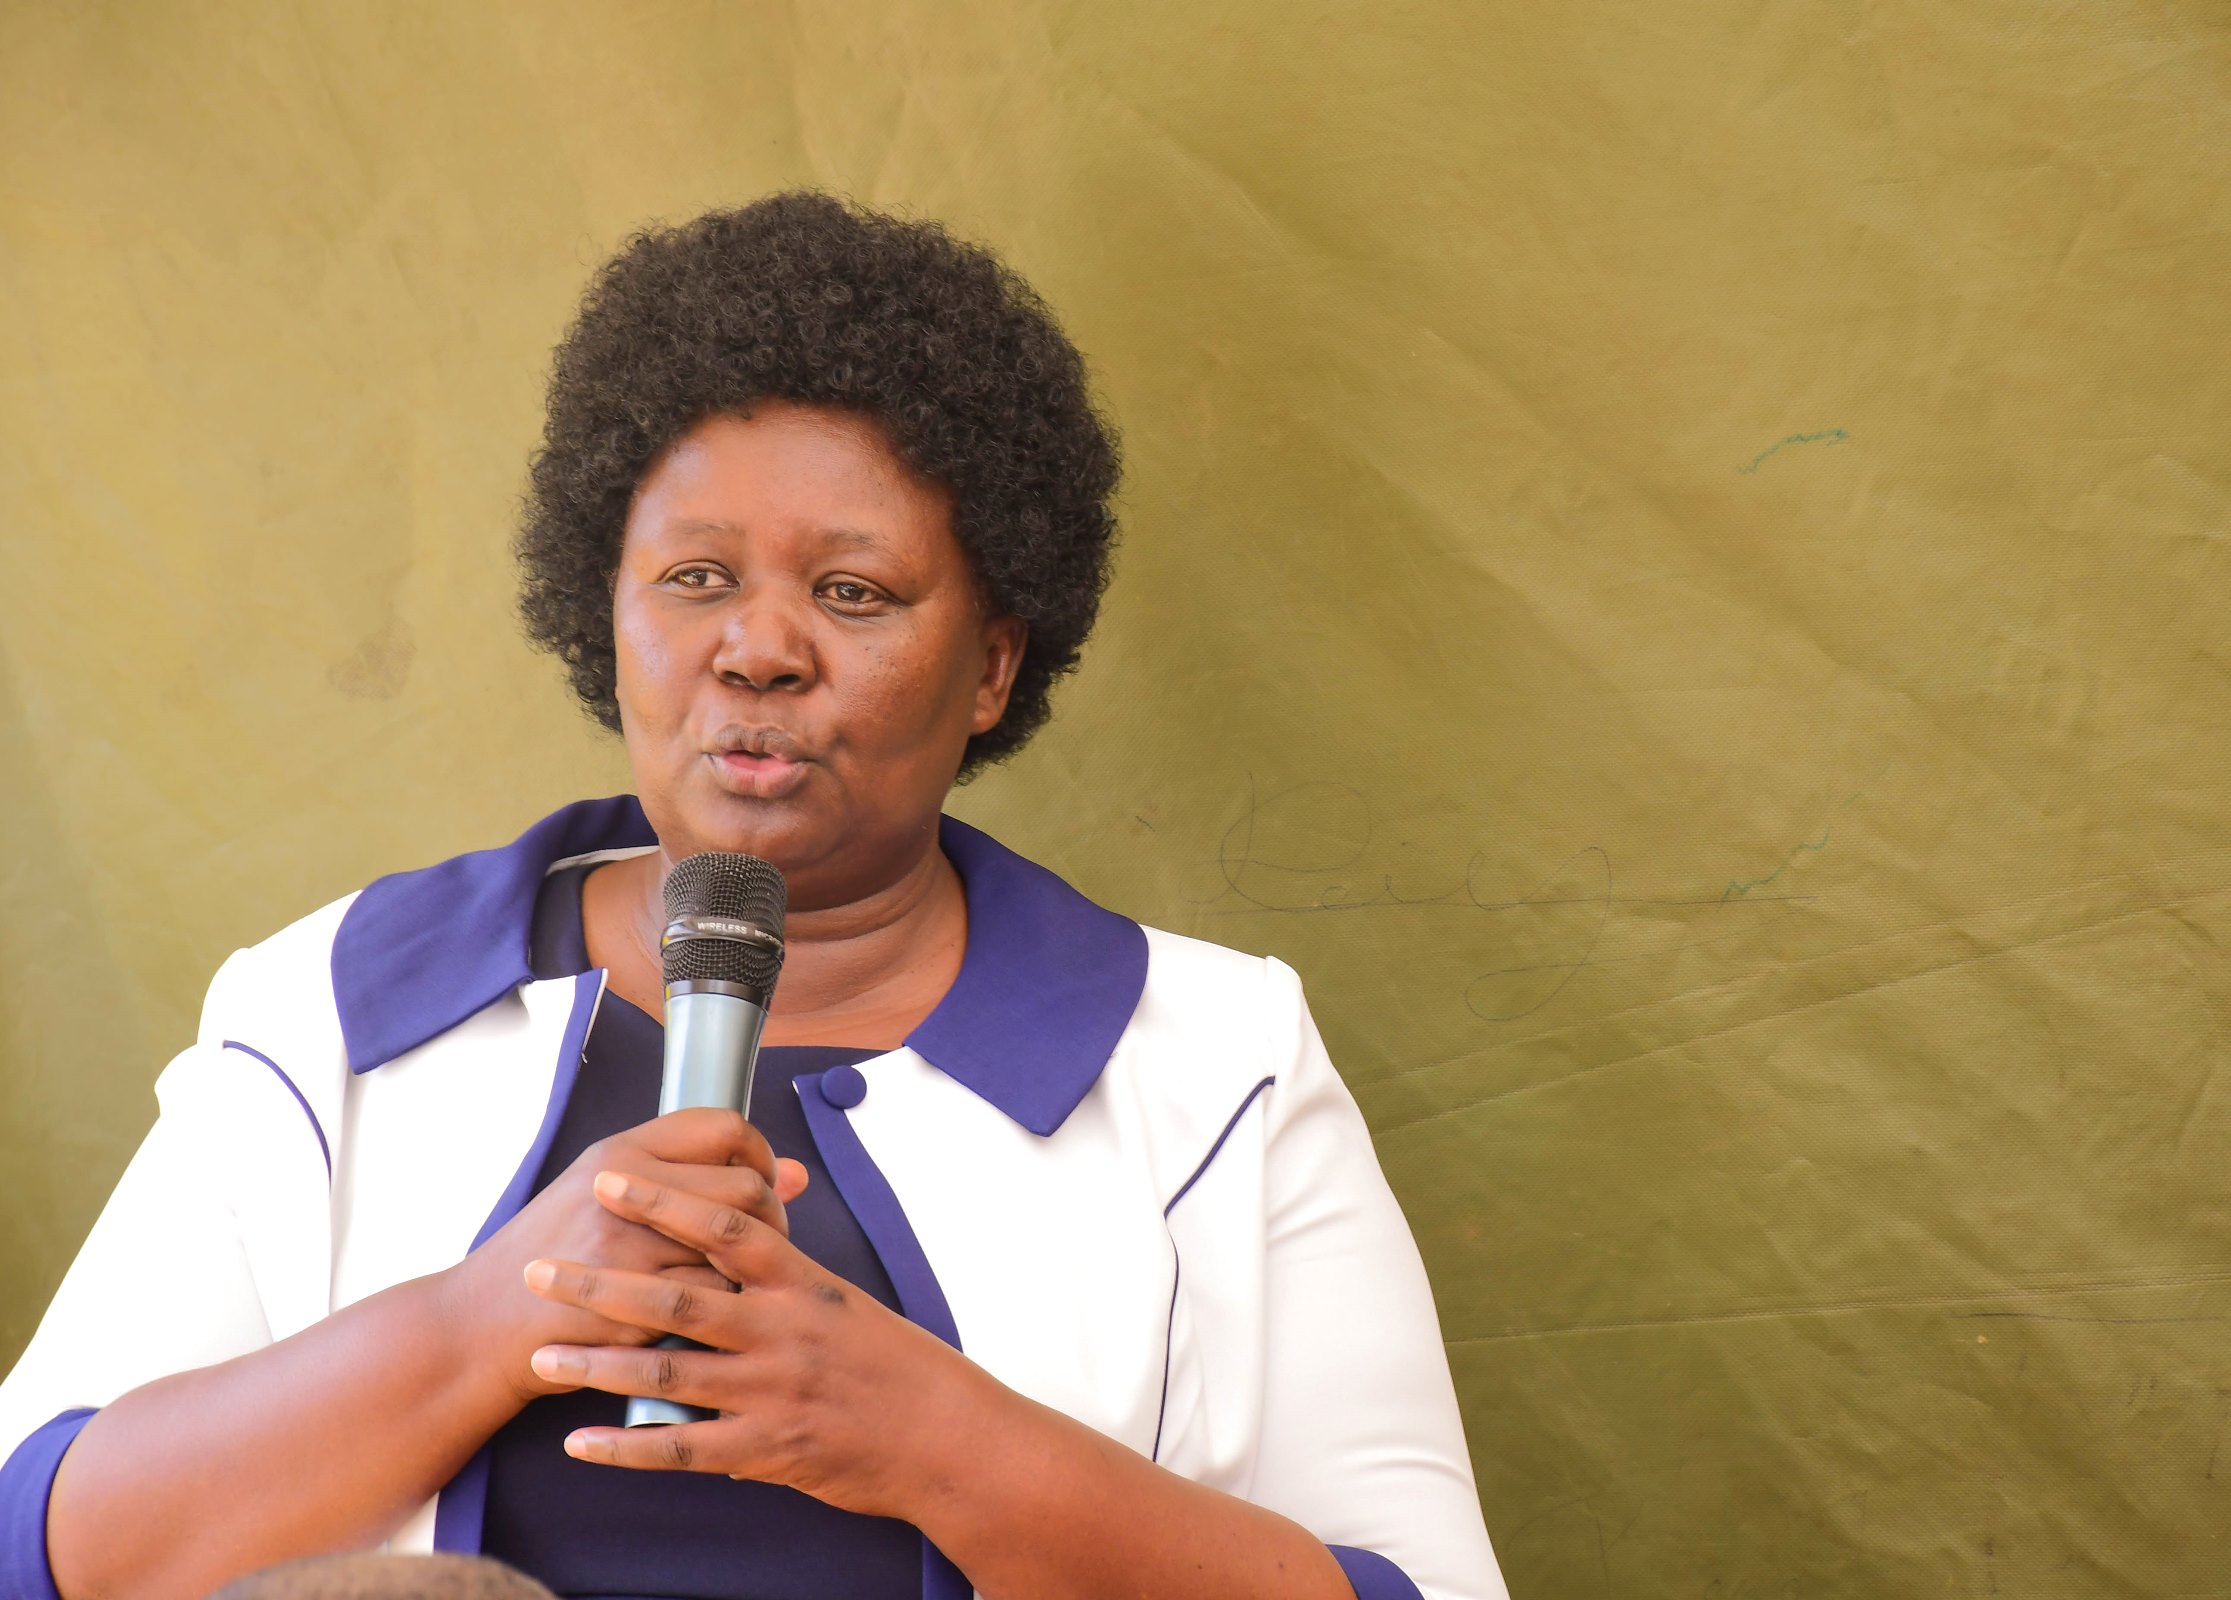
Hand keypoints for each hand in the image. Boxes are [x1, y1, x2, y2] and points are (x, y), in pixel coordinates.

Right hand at [439, 1108, 809, 1402]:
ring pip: (736, 1244)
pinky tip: (722, 1314)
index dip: (762, 1154)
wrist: (476, 1328)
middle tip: (767, 1244)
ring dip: (756, 1267)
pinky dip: (727, 1305)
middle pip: (745, 1185)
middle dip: (773, 1217)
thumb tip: (796, 1172)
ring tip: (746, 1279)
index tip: (765, 1185)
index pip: (725, 1126)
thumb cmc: (550, 1262)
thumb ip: (693, 1178)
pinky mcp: (631, 1302)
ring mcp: (628, 1245)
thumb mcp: (605, 1197)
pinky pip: (712, 1296)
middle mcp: (624, 1187)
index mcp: (619, 1152)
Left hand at [519, 1165, 998, 1521]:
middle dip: (601, 1284)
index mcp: (801, 1283)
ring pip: (667, 1373)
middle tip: (540, 1270)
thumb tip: (745, 1224)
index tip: (610, 1179)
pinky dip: (626, 1447)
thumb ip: (784, 1270)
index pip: (725, 1225)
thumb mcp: (842, 1300)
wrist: (944, 1436)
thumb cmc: (893, 1363)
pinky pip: (682, 1448)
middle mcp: (782, 1330)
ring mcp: (772, 1391)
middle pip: (677, 1297)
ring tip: (539, 1356)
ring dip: (596, 1365)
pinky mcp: (766, 1450)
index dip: (664, 1201)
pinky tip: (580, 1442)